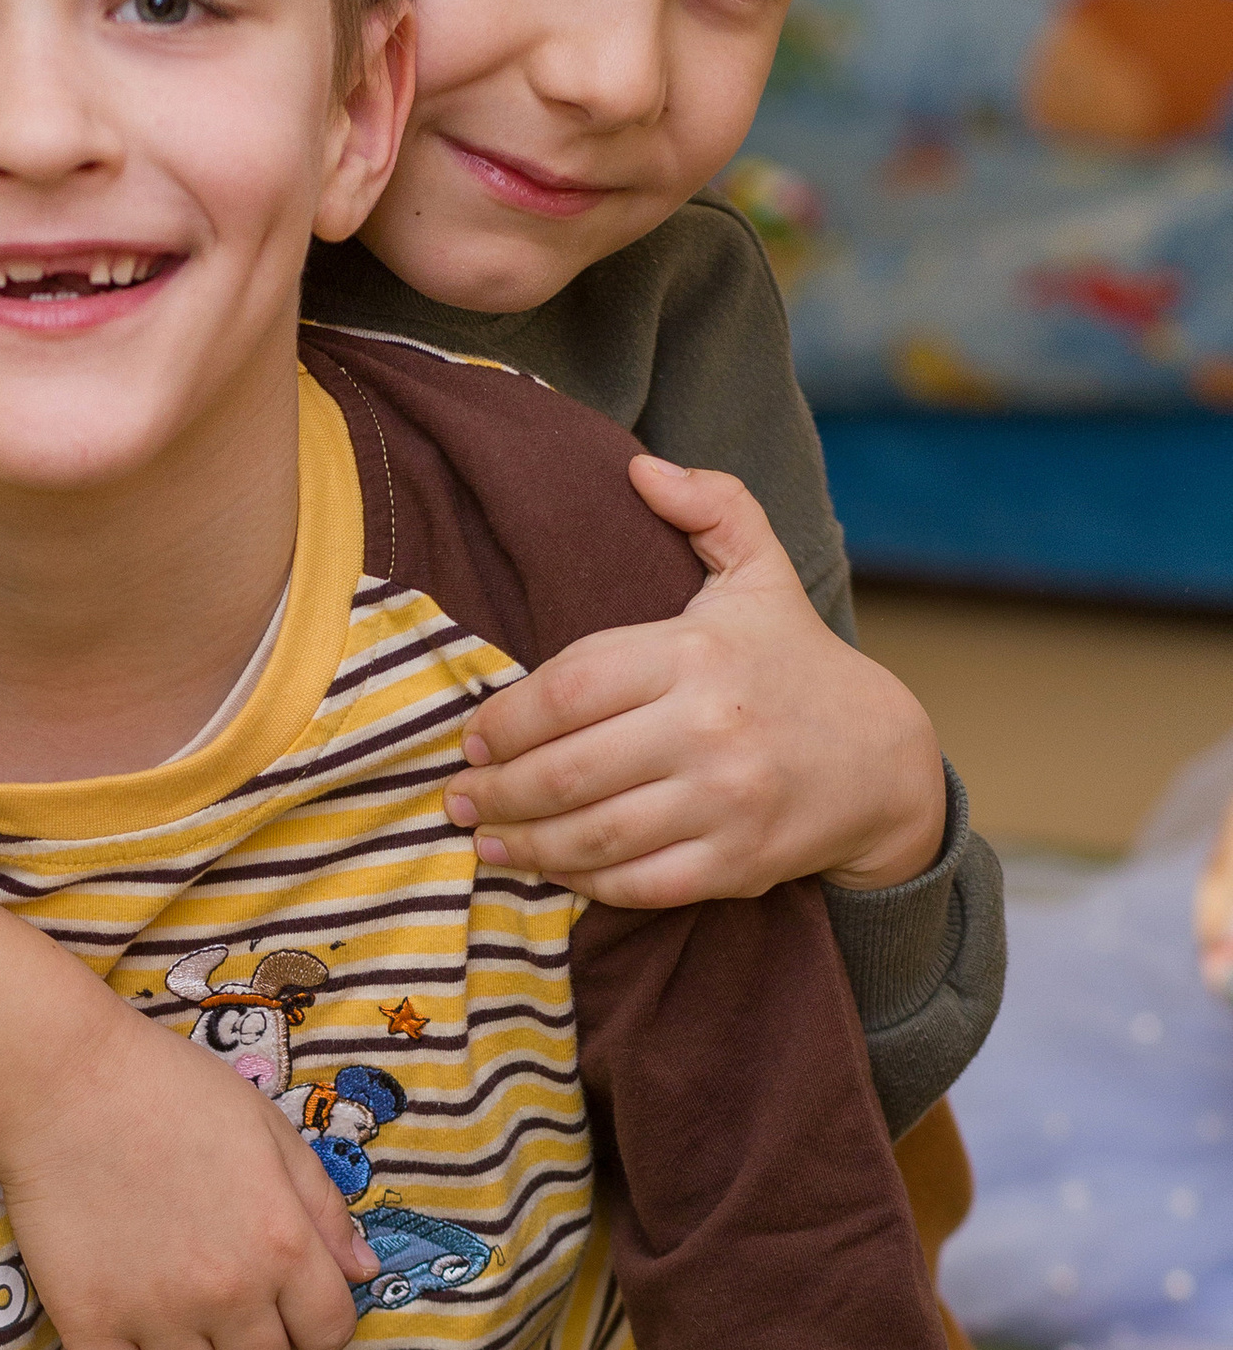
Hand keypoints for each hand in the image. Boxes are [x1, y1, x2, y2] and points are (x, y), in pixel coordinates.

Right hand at [0, 897, 373, 1349]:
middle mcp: (229, 1291)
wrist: (64, 1080)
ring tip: (176, 1335)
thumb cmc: (172, 1091)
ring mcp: (156, 1314)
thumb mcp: (270, 1132)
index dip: (313, 1324)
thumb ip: (322, 1206)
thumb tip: (363, 1272)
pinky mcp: (88, 1322)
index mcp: (282, 1243)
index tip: (284, 1305)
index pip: (330, 1334)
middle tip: (226, 1315)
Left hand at [448, 457, 946, 904]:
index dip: (505, 718)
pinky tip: (548, 868)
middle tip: (461, 794)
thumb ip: (710, 507)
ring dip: (522, 843)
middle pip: (564, 770)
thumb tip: (641, 467)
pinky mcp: (736, 863)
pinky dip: (580, 882)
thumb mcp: (760, 573)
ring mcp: (724, 801)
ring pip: (591, 834)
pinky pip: (635, 883)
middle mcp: (708, 727)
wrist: (887, 761)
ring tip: (486, 838)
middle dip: (496, 789)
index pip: (567, 689)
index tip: (473, 734)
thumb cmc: (798, 663)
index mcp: (695, 653)